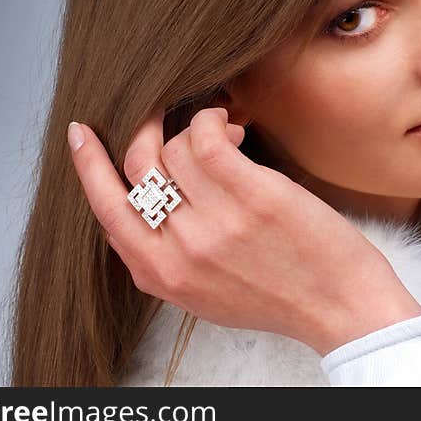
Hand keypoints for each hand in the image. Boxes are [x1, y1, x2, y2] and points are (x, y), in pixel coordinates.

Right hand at [67, 106, 420, 355]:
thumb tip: (144, 204)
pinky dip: (211, 119)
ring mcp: (213, 222)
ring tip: (226, 134)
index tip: (81, 135)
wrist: (339, 307)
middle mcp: (179, 250)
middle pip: (137, 168)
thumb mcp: (204, 294)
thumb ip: (166, 257)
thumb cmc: (279, 296)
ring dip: (194, 128)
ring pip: (174, 149)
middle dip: (144, 130)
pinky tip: (229, 124)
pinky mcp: (251, 196)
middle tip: (161, 113)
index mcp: (162, 276)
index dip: (88, 166)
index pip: (106, 210)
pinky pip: (205, 137)